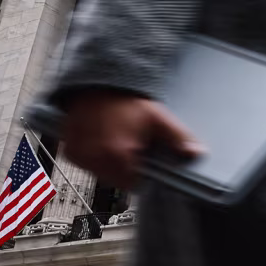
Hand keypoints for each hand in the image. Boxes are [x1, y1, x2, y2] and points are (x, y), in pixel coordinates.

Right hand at [60, 90, 202, 189]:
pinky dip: (94, 157)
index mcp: (116, 155)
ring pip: (101, 173)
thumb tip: (195, 153)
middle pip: (117, 180)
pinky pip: (86, 164)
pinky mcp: (69, 151)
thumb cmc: (126, 99)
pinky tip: (102, 140)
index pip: (134, 184)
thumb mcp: (158, 118)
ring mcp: (79, 155)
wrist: (98, 82)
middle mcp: (94, 159)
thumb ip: (178, 139)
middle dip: (126, 167)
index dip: (143, 172)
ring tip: (116, 139)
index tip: (144, 158)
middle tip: (130, 144)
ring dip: (109, 163)